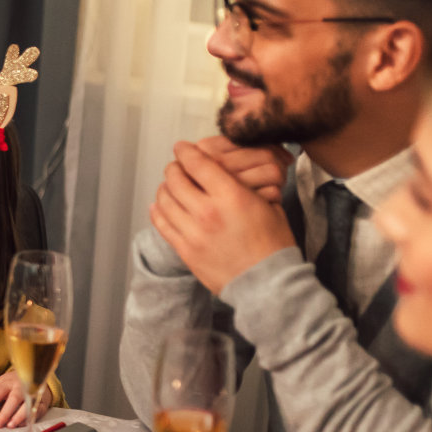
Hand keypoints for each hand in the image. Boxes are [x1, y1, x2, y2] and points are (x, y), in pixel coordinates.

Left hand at [0, 372, 50, 427]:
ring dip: (19, 416)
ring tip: (10, 425)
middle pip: (13, 398)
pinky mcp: (41, 402)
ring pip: (27, 404)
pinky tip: (21, 424)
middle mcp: (20, 386)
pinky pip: (37, 410)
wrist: (34, 375)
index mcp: (7, 382)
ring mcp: (32, 393)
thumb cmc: (13, 384)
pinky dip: (29, 418)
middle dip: (5, 413)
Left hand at [150, 140, 295, 293]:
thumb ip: (244, 186)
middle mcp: (207, 212)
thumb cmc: (274, 244)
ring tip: (169, 185)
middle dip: (174, 168)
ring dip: (164, 188)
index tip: (182, 148)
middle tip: (176, 166)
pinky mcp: (185, 251)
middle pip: (176, 179)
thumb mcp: (268, 205)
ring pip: (164, 200)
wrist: (267, 283)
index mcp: (231, 196)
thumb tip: (227, 172)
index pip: (198, 164)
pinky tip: (159, 206)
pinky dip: (158, 211)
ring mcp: (193, 233)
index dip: (186, 152)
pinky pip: (162, 225)